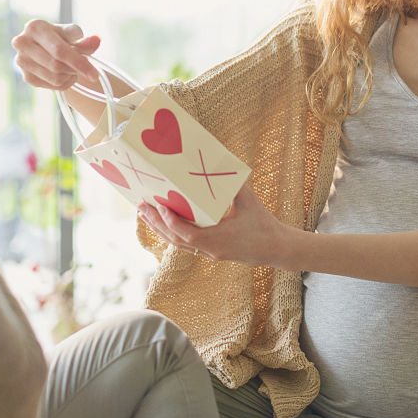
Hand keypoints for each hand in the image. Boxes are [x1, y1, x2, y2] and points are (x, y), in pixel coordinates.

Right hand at [11, 19, 101, 90]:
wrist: (46, 47)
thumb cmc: (61, 37)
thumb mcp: (73, 34)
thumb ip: (84, 40)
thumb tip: (96, 40)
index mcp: (34, 27)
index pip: (59, 50)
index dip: (78, 63)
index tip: (94, 75)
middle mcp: (22, 43)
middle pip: (56, 66)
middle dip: (74, 69)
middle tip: (84, 66)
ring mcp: (21, 61)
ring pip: (55, 78)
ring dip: (70, 75)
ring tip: (72, 67)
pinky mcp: (26, 76)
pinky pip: (52, 86)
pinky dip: (65, 82)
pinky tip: (65, 73)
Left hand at [138, 185, 302, 267]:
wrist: (275, 248)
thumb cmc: (263, 224)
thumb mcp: (249, 201)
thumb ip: (234, 185)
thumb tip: (220, 164)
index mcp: (218, 240)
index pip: (187, 234)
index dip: (171, 221)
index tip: (160, 206)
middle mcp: (210, 250)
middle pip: (175, 240)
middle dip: (156, 223)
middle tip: (142, 207)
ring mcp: (209, 253)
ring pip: (178, 244)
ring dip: (160, 229)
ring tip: (146, 214)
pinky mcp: (211, 252)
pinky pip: (185, 245)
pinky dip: (172, 233)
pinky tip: (164, 223)